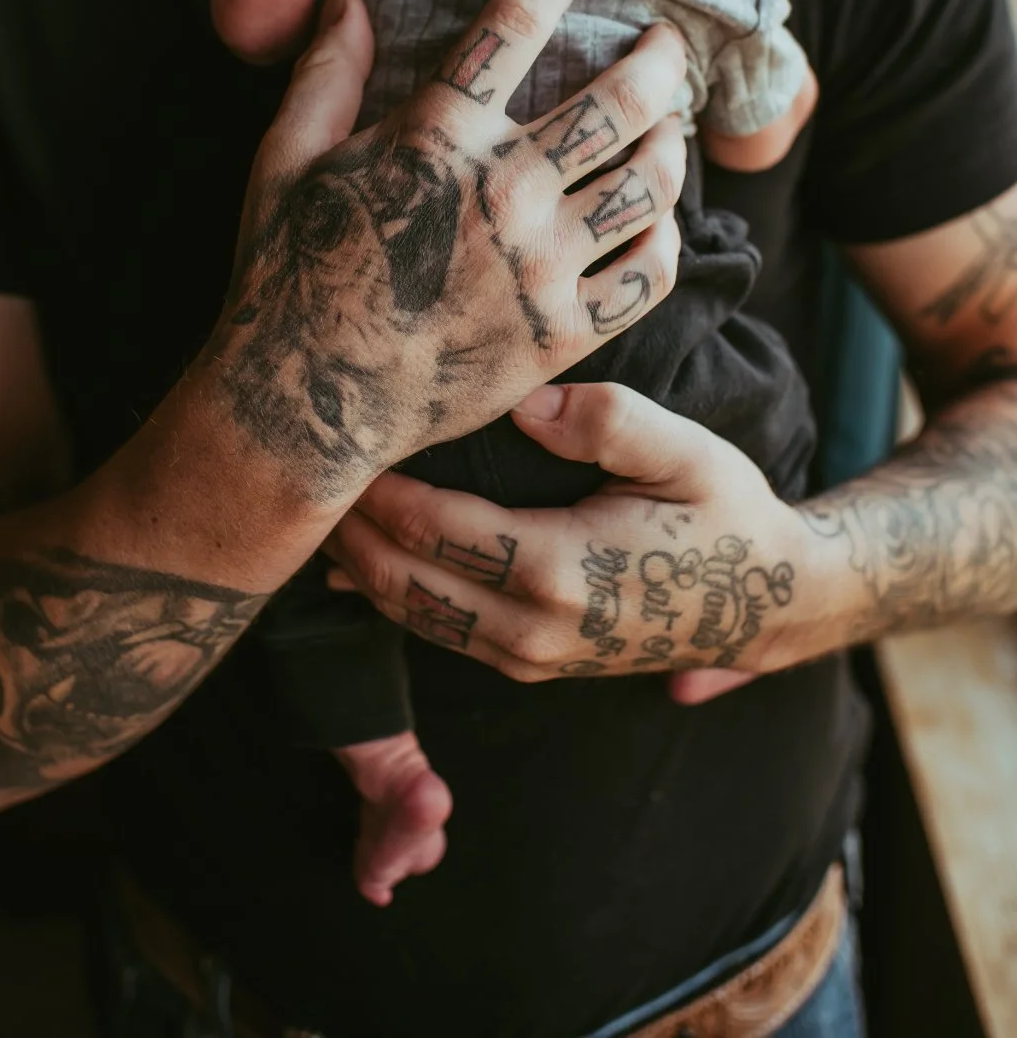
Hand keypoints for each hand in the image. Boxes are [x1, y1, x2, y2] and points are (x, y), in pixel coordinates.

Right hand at [208, 0, 685, 503]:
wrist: (308, 404)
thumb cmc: (287, 275)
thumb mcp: (284, 162)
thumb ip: (326, 76)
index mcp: (435, 141)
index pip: (510, 32)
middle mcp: (503, 195)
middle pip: (616, 103)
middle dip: (656, 61)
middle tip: (668, 44)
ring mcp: (540, 268)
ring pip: (646, 185)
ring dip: (670, 145)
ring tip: (669, 129)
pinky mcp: (562, 335)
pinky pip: (647, 275)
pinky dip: (664, 239)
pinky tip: (656, 221)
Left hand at [325, 381, 815, 686]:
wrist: (765, 602)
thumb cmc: (725, 513)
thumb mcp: (688, 452)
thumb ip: (609, 420)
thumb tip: (523, 401)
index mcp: (559, 568)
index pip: (435, 529)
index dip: (377, 491)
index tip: (337, 443)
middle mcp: (534, 627)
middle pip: (406, 582)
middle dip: (349, 532)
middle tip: (301, 474)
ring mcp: (532, 657)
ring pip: (414, 619)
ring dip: (361, 569)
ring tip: (319, 513)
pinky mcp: (534, 666)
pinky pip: (442, 637)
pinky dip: (393, 602)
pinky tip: (360, 567)